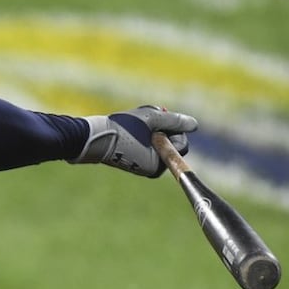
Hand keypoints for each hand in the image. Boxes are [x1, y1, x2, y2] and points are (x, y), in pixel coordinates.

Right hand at [69, 105, 197, 176]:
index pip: (181, 142)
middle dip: (162, 129)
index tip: (154, 121)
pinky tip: (130, 130)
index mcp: (160, 162)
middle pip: (170, 144)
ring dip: (152, 131)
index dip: (171, 127)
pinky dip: (143, 137)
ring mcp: (144, 167)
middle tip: (145, 120)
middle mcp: (154, 169)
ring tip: (136, 124)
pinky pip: (147, 148)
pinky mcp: (134, 164)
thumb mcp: (151, 119)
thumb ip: (175, 120)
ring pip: (158, 144)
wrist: (93, 138)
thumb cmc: (122, 128)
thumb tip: (194, 125)